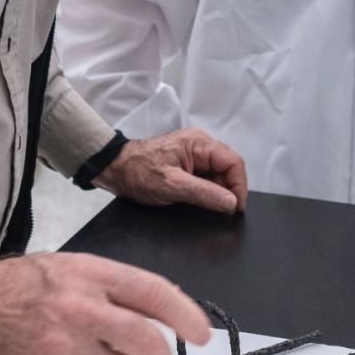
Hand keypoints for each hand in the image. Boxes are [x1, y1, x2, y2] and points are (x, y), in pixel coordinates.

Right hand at [0, 252, 210, 354]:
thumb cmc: (20, 287)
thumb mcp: (71, 267)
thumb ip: (115, 286)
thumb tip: (163, 311)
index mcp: (89, 275)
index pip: (154, 294)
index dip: (186, 315)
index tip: (201, 332)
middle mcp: (80, 310)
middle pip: (148, 342)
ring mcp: (65, 350)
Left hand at [93, 129, 246, 214]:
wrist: (115, 168)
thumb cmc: (138, 171)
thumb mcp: (172, 186)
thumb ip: (204, 193)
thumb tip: (230, 202)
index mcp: (199, 143)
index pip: (234, 162)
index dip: (239, 187)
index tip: (235, 208)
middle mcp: (200, 145)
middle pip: (228, 168)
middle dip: (227, 191)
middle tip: (219, 211)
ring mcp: (194, 155)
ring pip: (218, 175)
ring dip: (216, 192)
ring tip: (203, 205)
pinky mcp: (188, 164)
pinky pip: (206, 178)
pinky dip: (206, 191)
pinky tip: (196, 200)